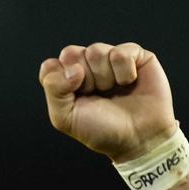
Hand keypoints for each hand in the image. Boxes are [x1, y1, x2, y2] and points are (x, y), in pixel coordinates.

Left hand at [39, 42, 176, 161]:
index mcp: (66, 81)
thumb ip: (54, 90)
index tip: (73, 98)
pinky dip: (124, 72)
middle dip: (82, 79)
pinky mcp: (134, 55)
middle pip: (71, 53)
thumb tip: (73, 68)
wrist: (138, 138)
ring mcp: (109, 59)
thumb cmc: (101, 130)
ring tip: (113, 90)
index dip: (60, 81)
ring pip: (95, 51)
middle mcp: (86, 66)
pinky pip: (121, 53)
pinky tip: (129, 83)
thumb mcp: (65, 118)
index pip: (50, 66)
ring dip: (103, 77)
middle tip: (95, 95)